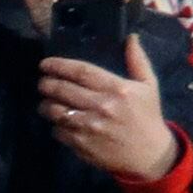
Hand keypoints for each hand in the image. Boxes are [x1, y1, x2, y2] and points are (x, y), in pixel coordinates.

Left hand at [36, 38, 182, 184]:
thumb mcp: (148, 86)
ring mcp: (89, 126)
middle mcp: (101, 106)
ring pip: (55, 111)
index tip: (45, 64)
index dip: (59, 66)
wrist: (149, 154)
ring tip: (46, 101)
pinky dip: (55, 125)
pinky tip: (59, 121)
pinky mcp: (81, 144)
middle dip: (46, 84)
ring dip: (46, 105)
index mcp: (117, 89)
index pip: (81, 71)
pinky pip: (58, 131)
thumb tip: (130, 37)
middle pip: (62, 89)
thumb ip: (137, 61)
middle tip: (43, 82)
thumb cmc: (147, 116)